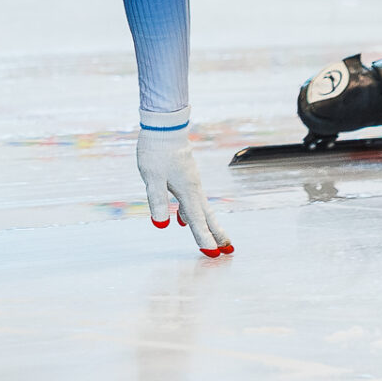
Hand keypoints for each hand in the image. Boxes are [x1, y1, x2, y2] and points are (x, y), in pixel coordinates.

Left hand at [137, 122, 232, 256]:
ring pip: (201, 208)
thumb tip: (161, 225)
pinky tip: (183, 219)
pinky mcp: (186, 176)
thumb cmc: (157, 151)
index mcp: (187, 191)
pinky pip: (192, 199)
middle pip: (207, 216)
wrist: (164, 126)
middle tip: (229, 251)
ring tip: (212, 239)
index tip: (214, 254)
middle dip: (217, 234)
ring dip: (207, 225)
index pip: (197, 221)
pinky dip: (192, 212)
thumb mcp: (152, 178)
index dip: (204, 238)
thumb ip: (157, 201)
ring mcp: (191, 181)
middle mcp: (193, 188)